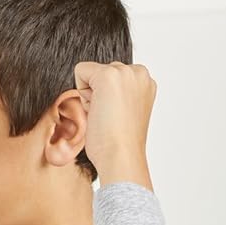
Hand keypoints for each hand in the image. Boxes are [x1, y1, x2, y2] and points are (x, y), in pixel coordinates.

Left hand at [74, 60, 154, 186]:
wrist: (121, 154)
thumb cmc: (118, 141)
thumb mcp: (123, 111)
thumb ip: (118, 95)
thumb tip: (101, 92)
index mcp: (145, 82)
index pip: (113, 76)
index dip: (105, 97)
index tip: (115, 114)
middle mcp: (140, 73)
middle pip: (101, 71)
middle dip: (97, 93)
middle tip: (108, 116)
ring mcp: (126, 72)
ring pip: (91, 72)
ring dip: (90, 94)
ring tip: (104, 114)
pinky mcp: (109, 76)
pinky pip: (80, 70)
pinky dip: (81, 91)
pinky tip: (96, 109)